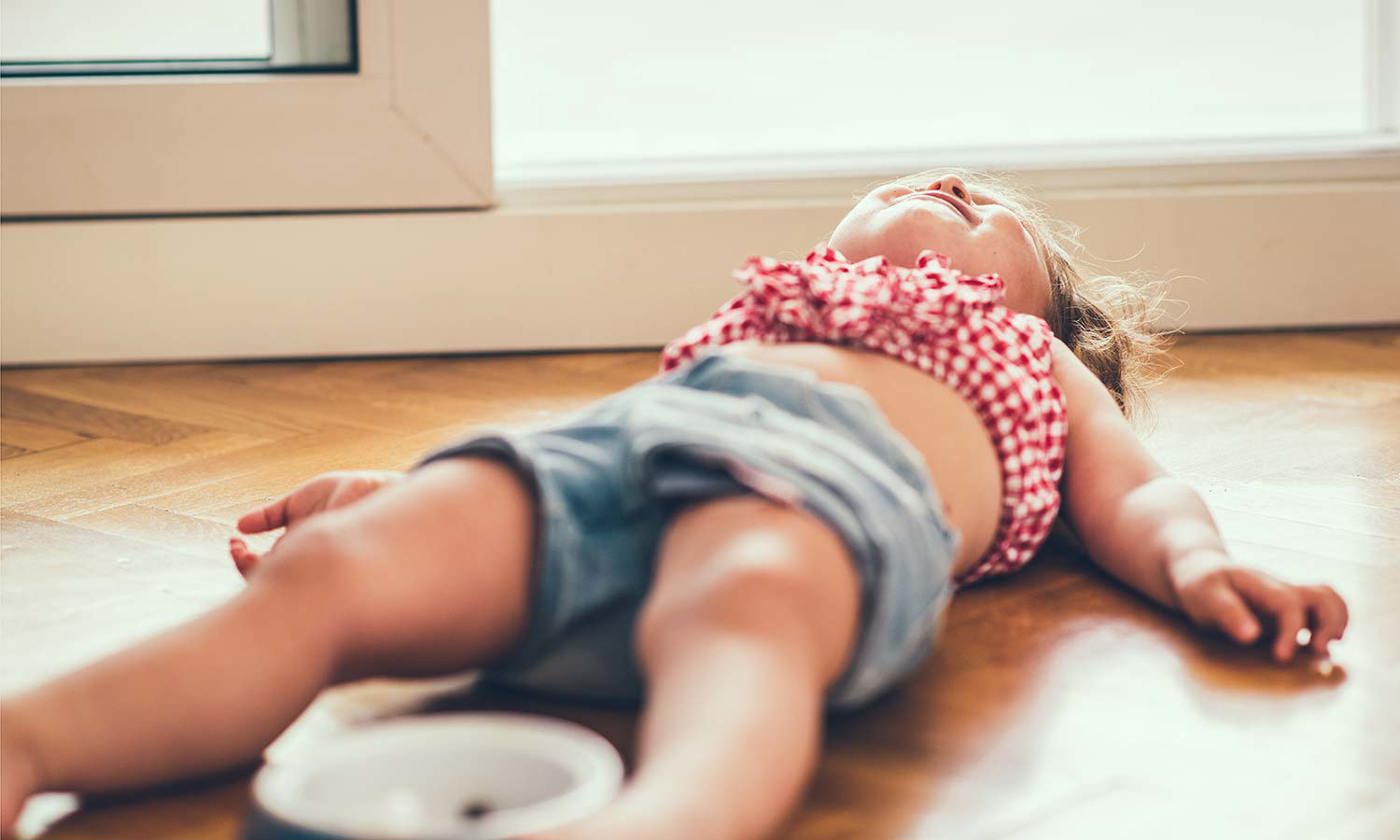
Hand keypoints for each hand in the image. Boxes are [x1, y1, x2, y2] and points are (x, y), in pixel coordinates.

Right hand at [229, 470, 403, 576]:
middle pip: (268, 583)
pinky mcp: (334, 568)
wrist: (379, 489)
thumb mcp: (301, 501)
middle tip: (238, 549)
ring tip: (249, 551)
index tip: (235, 543)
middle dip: (247, 569)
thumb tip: (240, 525)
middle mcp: (307, 563)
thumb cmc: (348, 492)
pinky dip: (284, 571)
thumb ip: (272, 515)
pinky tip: (277, 551)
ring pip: (283, 588)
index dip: (244, 559)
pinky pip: (306, 582)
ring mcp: (319, 568)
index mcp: (298, 548)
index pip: (264, 567)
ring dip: (259, 572)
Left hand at [1167, 551, 1348, 661]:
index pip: (1289, 604)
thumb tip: (1252, 635)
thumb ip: (1227, 613)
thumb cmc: (1200, 586)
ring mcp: (1288, 597)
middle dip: (1330, 624)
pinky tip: (1315, 646)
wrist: (1200, 571)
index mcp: (1261, 584)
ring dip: (1336, 624)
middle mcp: (1281, 589)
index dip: (1291, 632)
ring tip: (1322, 648)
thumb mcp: (1204, 596)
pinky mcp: (1290, 610)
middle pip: (1324, 596)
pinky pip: (1322, 610)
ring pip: (1329, 600)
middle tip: (1317, 650)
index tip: (1282, 657)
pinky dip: (1329, 626)